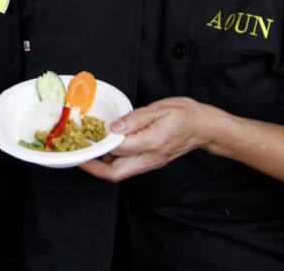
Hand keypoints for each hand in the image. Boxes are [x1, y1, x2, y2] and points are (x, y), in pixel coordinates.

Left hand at [79, 97, 214, 182]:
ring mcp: (151, 163)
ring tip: (88, 150)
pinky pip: (128, 167)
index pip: (117, 149)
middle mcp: (150, 158)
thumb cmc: (185, 114)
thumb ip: (134, 118)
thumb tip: (114, 127)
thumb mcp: (159, 109)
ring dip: (102, 165)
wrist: (205, 127)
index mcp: (151, 143)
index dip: (98, 145)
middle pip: (116, 174)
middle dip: (94, 168)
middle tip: (79, 157)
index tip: (84, 139)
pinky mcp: (151, 162)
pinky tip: (107, 148)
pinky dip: (114, 161)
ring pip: (121, 173)